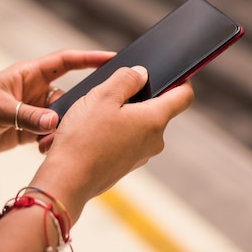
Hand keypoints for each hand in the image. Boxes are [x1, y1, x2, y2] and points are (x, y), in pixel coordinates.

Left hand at [0, 49, 115, 154]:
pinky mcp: (28, 130)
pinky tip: (50, 148)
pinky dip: (53, 141)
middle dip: (82, 102)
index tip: (113, 58)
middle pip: (69, 94)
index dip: (89, 58)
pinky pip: (49, 134)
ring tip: (62, 138)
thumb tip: (54, 123)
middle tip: (97, 112)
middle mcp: (36, 91)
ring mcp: (33, 111)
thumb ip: (27, 116)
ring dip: (64, 128)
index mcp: (30, 74)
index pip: (66, 62)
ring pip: (61, 117)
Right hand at [30, 66, 193, 220]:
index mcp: (154, 119)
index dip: (180, 80)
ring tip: (94, 115)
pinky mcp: (125, 166)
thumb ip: (126, 79)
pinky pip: (125, 141)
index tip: (169, 72)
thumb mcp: (102, 96)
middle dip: (138, 97)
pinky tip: (90, 133)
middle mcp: (154, 140)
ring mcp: (140, 156)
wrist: (67, 180)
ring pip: (138, 125)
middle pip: (156, 109)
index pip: (184, 96)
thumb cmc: (83, 138)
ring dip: (121, 116)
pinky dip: (112, 133)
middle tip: (110, 93)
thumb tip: (140, 74)